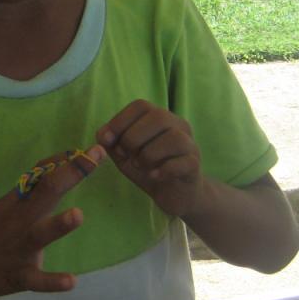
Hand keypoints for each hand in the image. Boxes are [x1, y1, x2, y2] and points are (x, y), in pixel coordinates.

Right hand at [0, 146, 102, 299]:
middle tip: (93, 158)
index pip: (41, 175)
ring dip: (58, 225)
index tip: (92, 149)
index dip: (66, 161)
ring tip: (78, 215)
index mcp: (15, 203)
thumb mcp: (1, 208)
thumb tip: (56, 170)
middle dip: (71, 175)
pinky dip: (53, 281)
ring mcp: (18, 249)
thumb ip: (28, 194)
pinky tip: (71, 281)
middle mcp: (18, 221)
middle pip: (46, 193)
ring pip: (40, 235)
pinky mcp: (17, 276)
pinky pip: (36, 280)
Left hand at [97, 100, 201, 216]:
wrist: (173, 194)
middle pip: (158, 117)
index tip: (108, 141)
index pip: (140, 105)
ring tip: (140, 166)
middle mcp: (178, 126)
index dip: (120, 121)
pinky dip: (164, 169)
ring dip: (149, 154)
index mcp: (158, 117)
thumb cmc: (147, 168)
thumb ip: (110, 142)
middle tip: (126, 156)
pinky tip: (153, 175)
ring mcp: (190, 145)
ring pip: (174, 138)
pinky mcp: (195, 165)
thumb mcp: (122, 154)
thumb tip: (103, 135)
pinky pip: (184, 162)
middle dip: (133, 138)